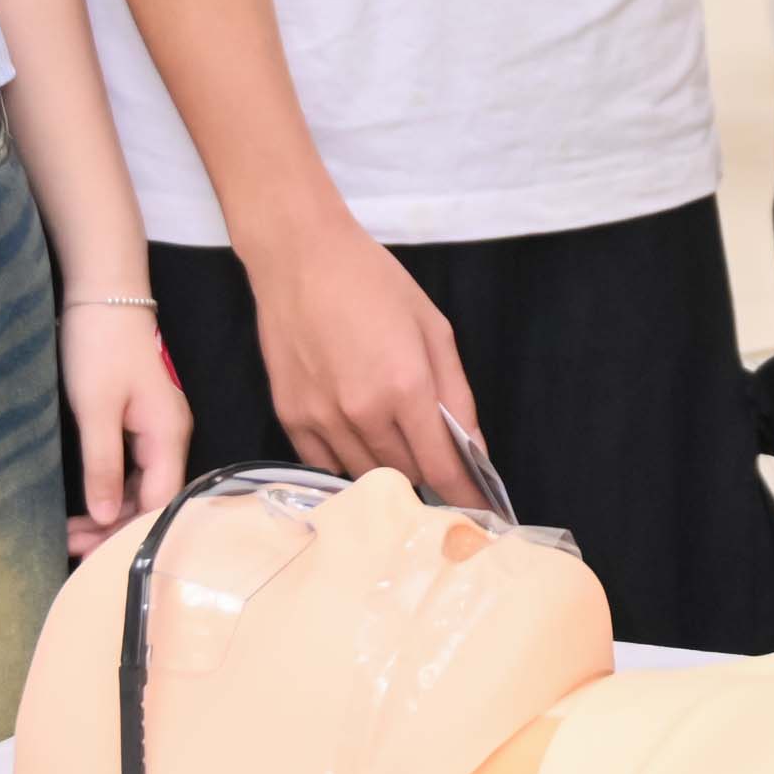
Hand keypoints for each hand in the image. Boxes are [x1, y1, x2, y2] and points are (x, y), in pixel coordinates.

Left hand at [57, 300, 193, 560]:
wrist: (103, 295)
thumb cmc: (100, 347)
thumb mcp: (96, 409)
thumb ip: (104, 465)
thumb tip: (108, 519)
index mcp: (168, 435)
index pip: (160, 501)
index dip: (128, 533)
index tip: (89, 554)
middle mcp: (171, 437)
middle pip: (154, 498)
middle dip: (116, 528)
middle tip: (70, 548)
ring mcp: (158, 430)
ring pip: (143, 487)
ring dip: (111, 513)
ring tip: (72, 534)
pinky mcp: (141, 423)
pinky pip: (134, 471)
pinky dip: (112, 492)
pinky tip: (90, 505)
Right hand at [242, 210, 478, 488]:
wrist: (300, 258)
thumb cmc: (373, 283)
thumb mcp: (434, 329)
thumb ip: (457, 396)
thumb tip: (475, 450)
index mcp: (405, 387)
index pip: (442, 466)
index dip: (465, 496)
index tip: (483, 515)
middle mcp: (362, 412)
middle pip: (406, 475)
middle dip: (429, 477)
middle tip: (441, 468)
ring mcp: (321, 420)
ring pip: (367, 475)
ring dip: (390, 472)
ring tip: (399, 449)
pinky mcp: (290, 419)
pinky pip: (327, 466)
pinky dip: (350, 463)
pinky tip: (361, 443)